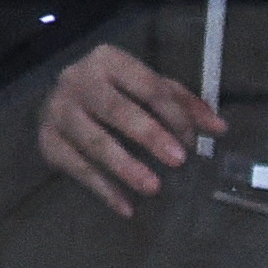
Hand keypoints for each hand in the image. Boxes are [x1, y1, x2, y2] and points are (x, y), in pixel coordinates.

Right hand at [38, 39, 227, 216]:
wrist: (58, 100)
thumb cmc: (114, 91)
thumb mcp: (148, 88)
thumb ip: (183, 105)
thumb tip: (220, 128)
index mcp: (108, 60)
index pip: (147, 86)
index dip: (173, 114)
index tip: (193, 142)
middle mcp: (77, 81)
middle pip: (117, 110)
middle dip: (149, 135)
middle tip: (178, 161)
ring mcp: (58, 111)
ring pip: (94, 141)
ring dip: (125, 166)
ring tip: (153, 188)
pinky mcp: (47, 141)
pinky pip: (77, 169)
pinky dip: (103, 189)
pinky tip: (126, 207)